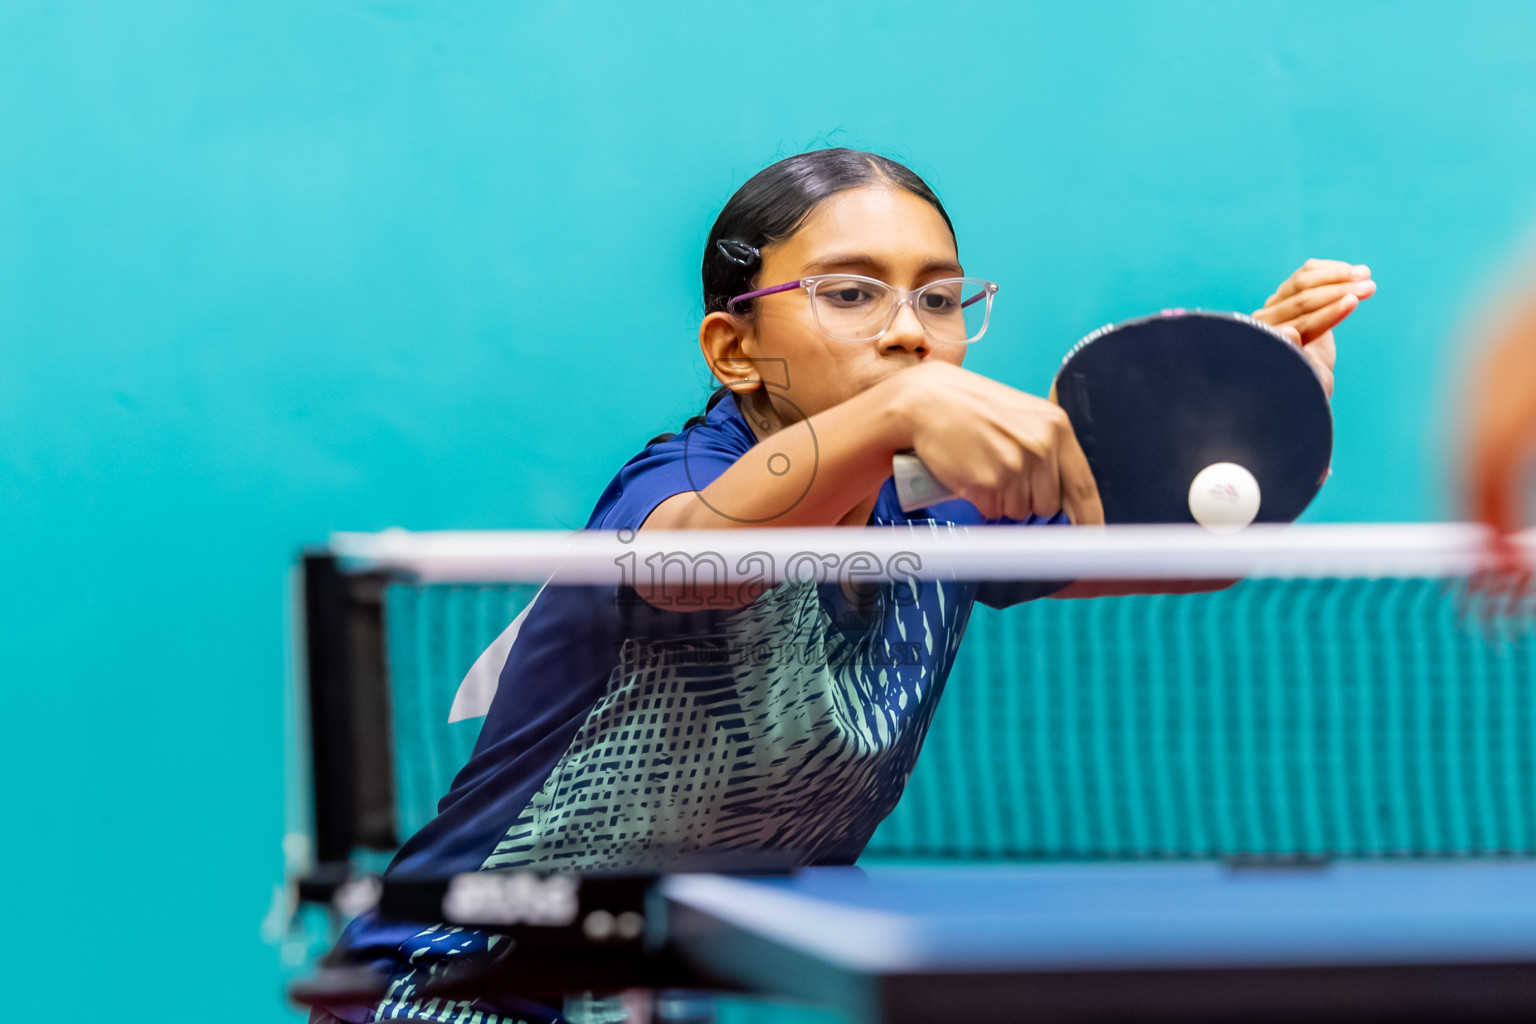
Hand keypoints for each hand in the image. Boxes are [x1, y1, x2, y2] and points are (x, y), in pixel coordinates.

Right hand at [888, 361, 1104, 523]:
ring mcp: (1014, 466)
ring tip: (984, 469)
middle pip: (1048, 505)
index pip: (1083, 487)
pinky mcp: (987, 483)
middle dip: (1028, 501)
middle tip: (1004, 476)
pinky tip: (970, 474)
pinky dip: (981, 502)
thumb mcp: (1022, 417)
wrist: (927, 400)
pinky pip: (992, 511)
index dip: (1089, 520)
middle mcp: (1040, 447)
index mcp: (1056, 427)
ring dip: (1002, 502)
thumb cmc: (972, 408)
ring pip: (1019, 512)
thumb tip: (1062, 500)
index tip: (1091, 538)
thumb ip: (1046, 451)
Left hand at [1250, 258, 1375, 398]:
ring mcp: (1274, 305)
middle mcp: (1265, 322)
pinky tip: (1352, 271)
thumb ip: (1299, 361)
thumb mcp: (1313, 382)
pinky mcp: (1285, 294)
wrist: (1306, 374)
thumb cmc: (1313, 383)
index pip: (1301, 325)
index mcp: (1270, 345)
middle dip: (1338, 292)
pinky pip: (1305, 274)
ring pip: (1303, 282)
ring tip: (1367, 276)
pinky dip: (1329, 270)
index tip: (1354, 302)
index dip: (1329, 313)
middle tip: (1370, 287)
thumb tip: (1288, 332)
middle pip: (1302, 301)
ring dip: (1338, 277)